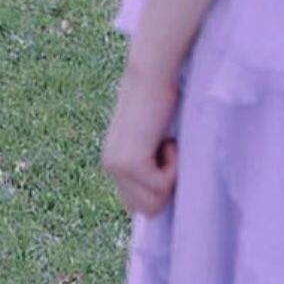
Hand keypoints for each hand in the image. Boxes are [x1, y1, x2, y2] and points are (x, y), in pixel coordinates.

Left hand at [99, 62, 179, 217]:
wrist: (153, 73)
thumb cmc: (161, 98)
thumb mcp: (151, 138)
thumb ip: (149, 163)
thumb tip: (159, 200)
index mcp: (112, 161)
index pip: (134, 204)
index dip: (157, 189)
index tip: (163, 159)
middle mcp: (110, 166)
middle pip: (146, 210)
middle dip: (164, 187)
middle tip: (164, 151)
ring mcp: (117, 167)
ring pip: (155, 204)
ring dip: (169, 177)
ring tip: (163, 144)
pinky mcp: (130, 164)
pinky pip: (163, 187)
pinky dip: (173, 166)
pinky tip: (165, 139)